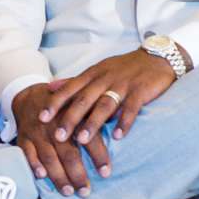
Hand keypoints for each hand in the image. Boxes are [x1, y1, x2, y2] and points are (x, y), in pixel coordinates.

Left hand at [10, 49, 182, 196]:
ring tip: (82, 140)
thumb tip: (50, 87)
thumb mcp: (97, 70)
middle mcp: (105, 78)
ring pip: (105, 104)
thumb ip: (74, 81)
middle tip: (57, 136)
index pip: (70, 88)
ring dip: (93, 123)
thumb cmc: (123, 68)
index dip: (55, 103)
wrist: (156, 58)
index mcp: (93, 74)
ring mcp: (123, 84)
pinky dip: (124, 122)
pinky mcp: (141, 90)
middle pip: (84, 99)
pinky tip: (117, 136)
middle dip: (70, 118)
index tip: (41, 118)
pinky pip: (131, 108)